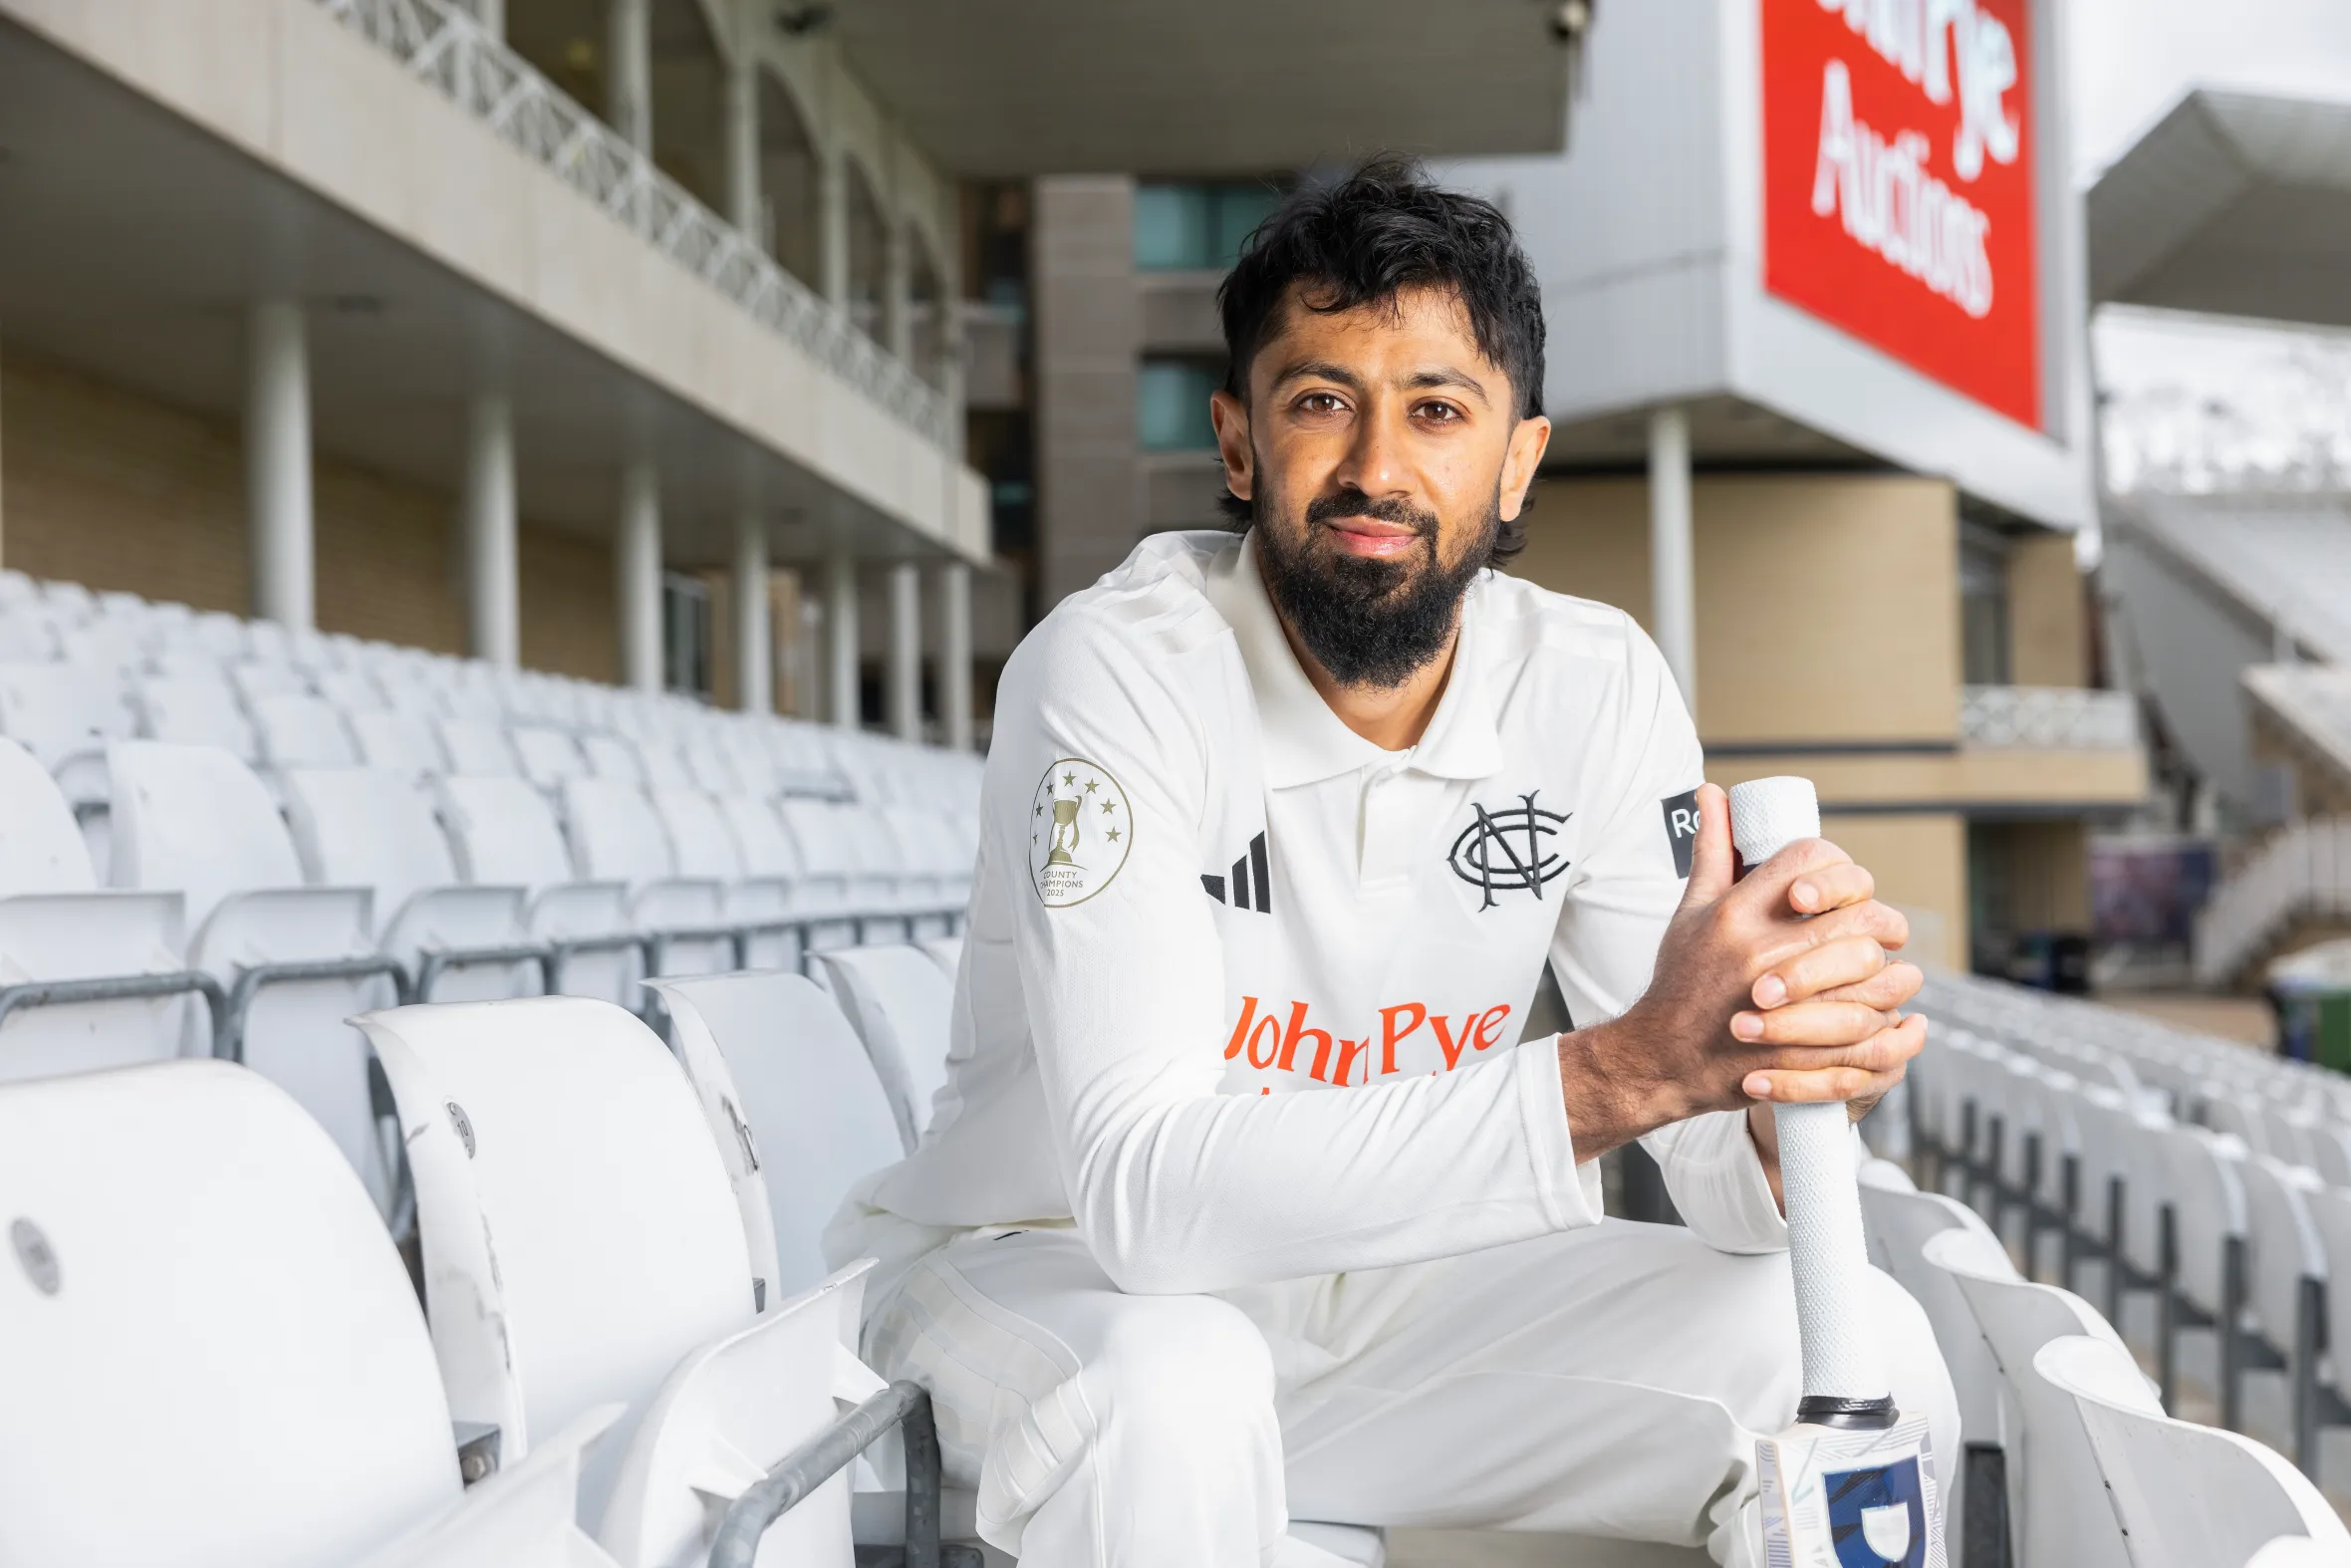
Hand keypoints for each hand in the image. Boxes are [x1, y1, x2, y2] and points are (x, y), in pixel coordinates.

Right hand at [1556, 783, 1925, 1159]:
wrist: (1662, 1058)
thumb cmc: (1680, 981)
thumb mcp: (1689, 910)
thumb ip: (1711, 851)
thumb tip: (1713, 792)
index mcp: (1736, 914)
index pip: (1809, 860)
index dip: (1838, 865)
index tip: (1846, 886)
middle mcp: (1760, 952)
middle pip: (1857, 914)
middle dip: (1884, 918)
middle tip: (1887, 930)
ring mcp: (1781, 1001)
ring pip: (1872, 969)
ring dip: (1896, 971)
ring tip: (1895, 972)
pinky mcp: (1797, 1045)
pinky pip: (1868, 1024)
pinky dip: (1889, 1019)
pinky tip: (1891, 1014)